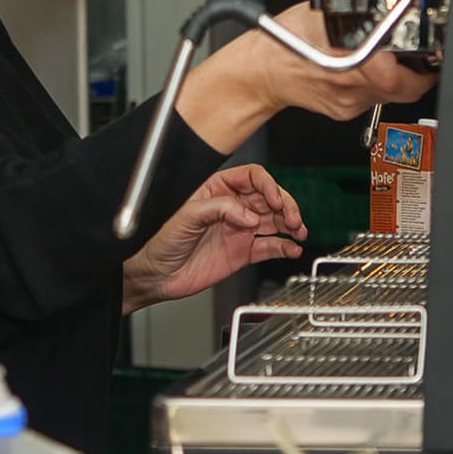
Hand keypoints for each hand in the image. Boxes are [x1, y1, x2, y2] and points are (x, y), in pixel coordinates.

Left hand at [121, 165, 306, 314]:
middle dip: (285, 205)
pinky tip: (292, 249)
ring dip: (290, 224)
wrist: (153, 275)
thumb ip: (219, 209)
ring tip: (299, 232)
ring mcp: (238, 230)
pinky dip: (284, 247)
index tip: (275, 200)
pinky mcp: (241, 252)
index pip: (252, 178)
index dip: (268, 186)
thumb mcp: (185, 216)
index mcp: (217, 189)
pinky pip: (269, 246)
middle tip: (293, 219)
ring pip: (273, 221)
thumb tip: (248, 215)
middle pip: (269, 198)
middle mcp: (231, 207)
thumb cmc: (158, 241)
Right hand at [175, 4, 437, 153]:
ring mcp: (349, 105)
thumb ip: (359, 13)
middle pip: (405, 89)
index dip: (423, 67)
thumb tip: (390, 6)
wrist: (260, 71)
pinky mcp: (345, 110)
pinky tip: (365, 67)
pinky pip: (374, 98)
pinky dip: (377, 82)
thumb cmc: (283, 40)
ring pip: (391, 94)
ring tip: (388, 55)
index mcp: (351, 68)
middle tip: (420, 54)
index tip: (430, 55)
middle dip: (416, 72)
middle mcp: (352, 91)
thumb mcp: (323, 14)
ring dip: (397, 76)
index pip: (404, 79)